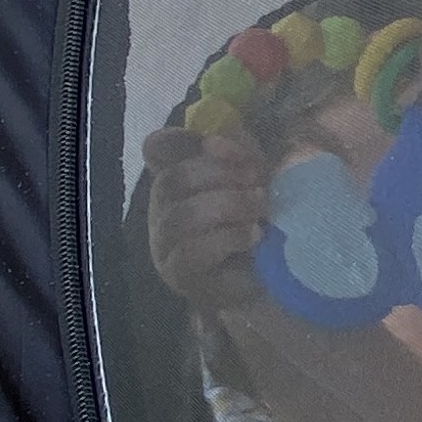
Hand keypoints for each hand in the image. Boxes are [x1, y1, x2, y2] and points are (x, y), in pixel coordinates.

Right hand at [145, 123, 270, 313]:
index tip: (217, 144)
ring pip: (179, 217)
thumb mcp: (252, 182)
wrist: (265, 281)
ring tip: (260, 208)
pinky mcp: (178, 274)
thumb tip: (222, 142)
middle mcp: (161, 210)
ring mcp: (164, 245)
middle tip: (256, 180)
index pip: (157, 149)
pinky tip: (254, 235)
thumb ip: (239, 157)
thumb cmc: (255, 225)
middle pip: (169, 180)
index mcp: (177, 181)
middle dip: (217, 174)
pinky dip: (228, 237)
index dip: (184, 141)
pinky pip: (191, 251)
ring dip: (227, 205)